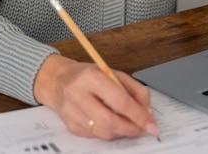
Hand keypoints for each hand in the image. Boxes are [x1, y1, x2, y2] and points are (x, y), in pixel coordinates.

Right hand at [33, 54, 158, 139]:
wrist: (57, 80)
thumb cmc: (86, 75)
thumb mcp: (111, 72)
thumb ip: (132, 88)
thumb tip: (147, 109)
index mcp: (90, 77)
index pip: (119, 100)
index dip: (138, 114)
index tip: (151, 123)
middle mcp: (78, 95)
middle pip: (110, 121)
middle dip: (131, 128)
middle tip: (143, 128)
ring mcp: (71, 113)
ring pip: (104, 132)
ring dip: (122, 131)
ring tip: (130, 124)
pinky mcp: (70, 126)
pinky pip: (96, 136)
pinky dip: (109, 132)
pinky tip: (114, 124)